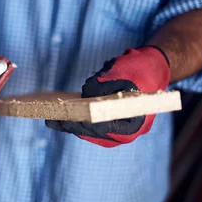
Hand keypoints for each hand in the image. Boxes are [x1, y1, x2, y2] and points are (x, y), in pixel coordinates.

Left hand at [46, 46, 170, 147]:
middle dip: (73, 127)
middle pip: (96, 134)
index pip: (106, 130)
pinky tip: (61, 117)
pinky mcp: (111, 123)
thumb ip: (103, 84)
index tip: (67, 122)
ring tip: (51, 121)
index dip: (84, 126)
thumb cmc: (138, 69)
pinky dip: (78, 121)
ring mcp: (119, 129)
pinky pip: (92, 126)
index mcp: (136, 123)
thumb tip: (85, 94)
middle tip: (52, 122)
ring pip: (92, 132)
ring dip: (72, 126)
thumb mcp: (120, 72)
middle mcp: (127, 131)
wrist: (150, 68)